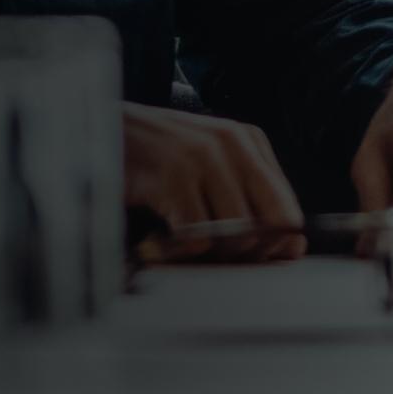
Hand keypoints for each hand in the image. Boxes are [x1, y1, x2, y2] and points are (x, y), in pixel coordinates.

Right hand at [125, 102, 306, 260]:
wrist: (101, 130)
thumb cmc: (156, 155)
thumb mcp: (210, 168)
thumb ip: (250, 202)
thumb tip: (291, 250)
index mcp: (248, 141)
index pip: (287, 209)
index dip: (277, 245)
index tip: (257, 262)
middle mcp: (231, 144)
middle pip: (267, 225)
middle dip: (245, 255)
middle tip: (215, 262)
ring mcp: (202, 158)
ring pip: (235, 234)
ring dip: (209, 256)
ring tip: (184, 250)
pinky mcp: (172, 176)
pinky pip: (196, 236)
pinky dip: (180, 252)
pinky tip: (161, 244)